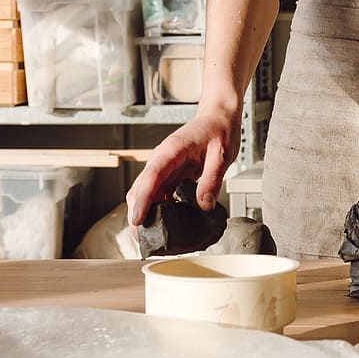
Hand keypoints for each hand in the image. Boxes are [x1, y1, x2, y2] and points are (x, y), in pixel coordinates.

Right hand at [126, 107, 240, 227]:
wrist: (218, 117)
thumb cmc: (219, 130)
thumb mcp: (222, 154)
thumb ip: (212, 179)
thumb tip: (204, 205)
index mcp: (171, 150)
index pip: (151, 177)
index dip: (142, 200)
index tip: (136, 220)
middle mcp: (161, 159)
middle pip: (140, 189)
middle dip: (137, 214)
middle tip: (144, 240)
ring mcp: (163, 167)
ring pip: (145, 193)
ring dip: (145, 214)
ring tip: (152, 237)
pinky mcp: (169, 174)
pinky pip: (157, 194)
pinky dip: (157, 209)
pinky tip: (165, 224)